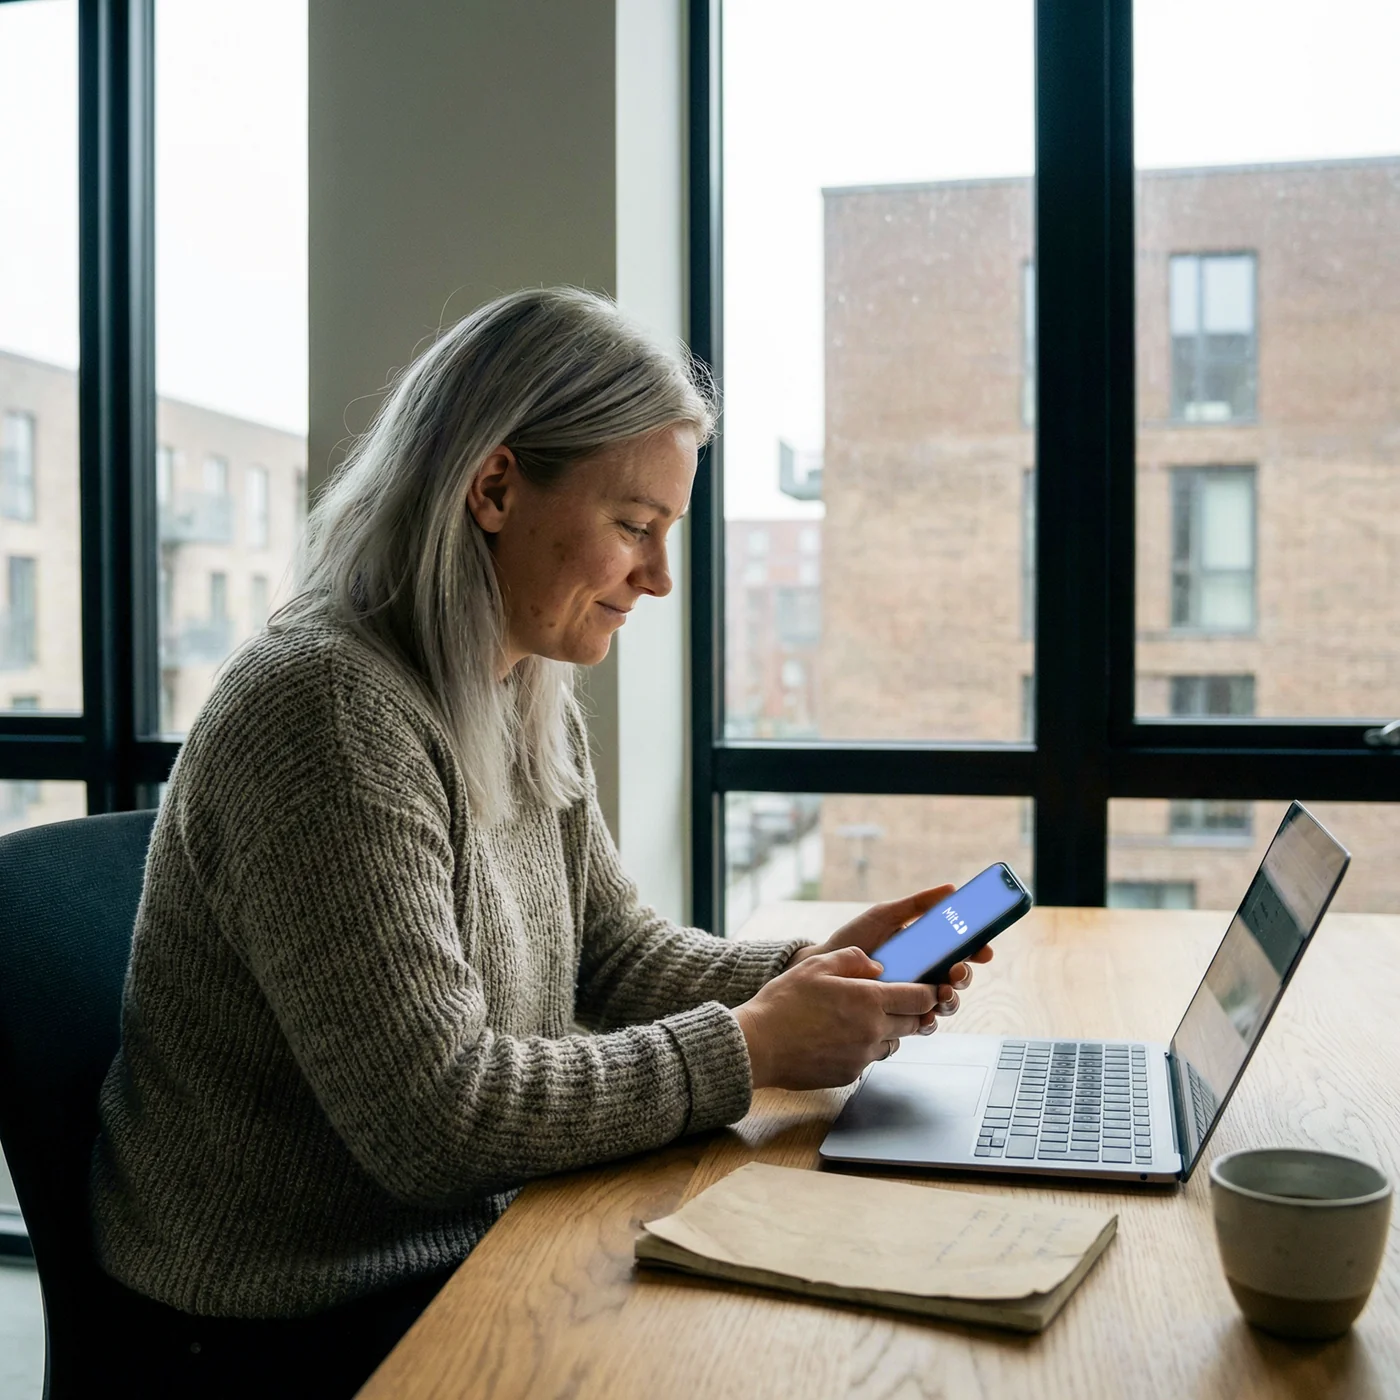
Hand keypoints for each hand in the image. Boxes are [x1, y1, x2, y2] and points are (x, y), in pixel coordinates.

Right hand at [734, 946, 936, 1090]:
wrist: (758, 1046)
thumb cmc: (783, 1003)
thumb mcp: (817, 965)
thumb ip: (853, 959)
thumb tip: (877, 966)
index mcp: (869, 1000)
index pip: (920, 997)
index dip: (930, 991)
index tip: (932, 987)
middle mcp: (872, 1031)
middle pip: (913, 1022)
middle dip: (911, 1011)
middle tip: (897, 1000)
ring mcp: (862, 1056)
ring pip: (892, 1042)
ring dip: (887, 1030)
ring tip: (860, 1019)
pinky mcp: (849, 1074)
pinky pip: (868, 1059)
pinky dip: (863, 1048)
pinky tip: (838, 1037)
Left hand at [784, 886, 993, 1030]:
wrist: (824, 967)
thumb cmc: (854, 940)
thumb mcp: (886, 916)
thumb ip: (917, 904)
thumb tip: (951, 889)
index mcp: (926, 950)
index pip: (961, 952)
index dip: (977, 951)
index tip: (983, 950)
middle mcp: (924, 975)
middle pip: (958, 980)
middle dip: (964, 977)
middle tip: (957, 972)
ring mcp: (912, 997)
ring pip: (944, 1004)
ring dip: (950, 1000)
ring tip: (942, 993)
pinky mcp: (898, 1016)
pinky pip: (921, 1024)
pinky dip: (927, 1022)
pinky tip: (924, 1016)